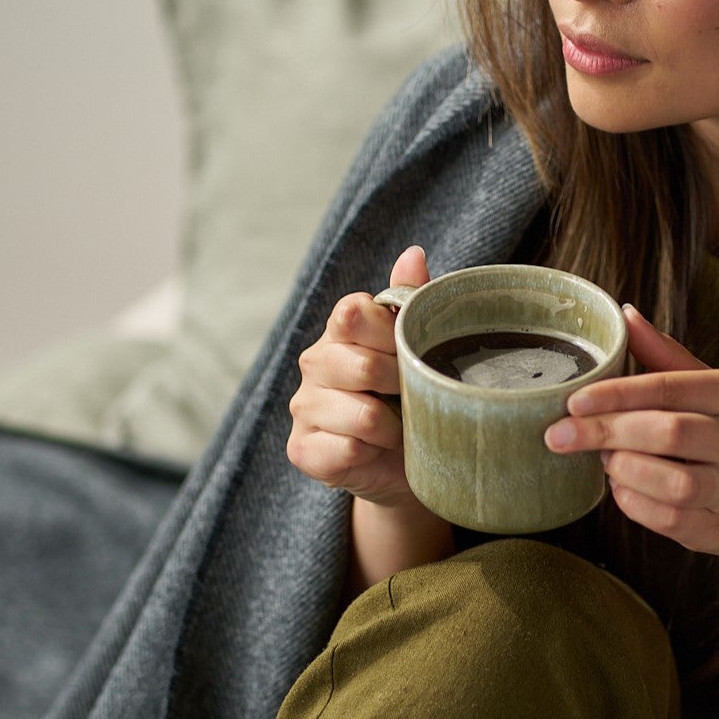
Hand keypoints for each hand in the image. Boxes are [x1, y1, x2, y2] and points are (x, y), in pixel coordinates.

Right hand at [287, 244, 434, 510]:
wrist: (402, 464)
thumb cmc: (411, 399)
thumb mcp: (417, 349)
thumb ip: (410, 301)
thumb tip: (413, 254)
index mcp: (340, 330)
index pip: (354, 312)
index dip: (390, 336)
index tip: (409, 355)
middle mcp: (313, 363)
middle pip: (363, 366)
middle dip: (402, 387)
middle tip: (413, 398)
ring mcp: (303, 407)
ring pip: (362, 414)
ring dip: (393, 428)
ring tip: (397, 430)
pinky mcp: (302, 449)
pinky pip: (348, 449)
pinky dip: (373, 455)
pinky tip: (374, 453)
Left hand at [543, 303, 718, 570]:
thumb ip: (668, 357)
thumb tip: (624, 315)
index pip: (669, 387)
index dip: (616, 394)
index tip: (573, 401)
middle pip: (667, 432)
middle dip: (605, 433)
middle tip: (559, 435)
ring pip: (671, 481)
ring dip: (623, 471)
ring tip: (604, 460)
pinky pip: (670, 520)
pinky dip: (634, 505)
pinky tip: (622, 489)